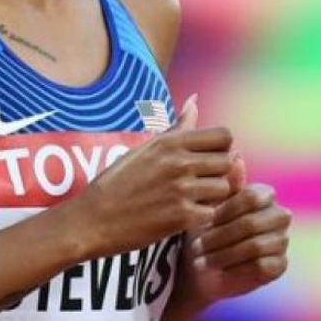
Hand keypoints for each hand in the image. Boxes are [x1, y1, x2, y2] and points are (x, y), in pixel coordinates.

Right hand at [66, 95, 233, 258]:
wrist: (93, 220)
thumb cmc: (117, 183)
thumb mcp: (146, 148)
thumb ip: (177, 127)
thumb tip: (195, 100)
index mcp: (170, 142)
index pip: (224, 136)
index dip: (222, 148)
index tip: (208, 160)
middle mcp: (179, 162)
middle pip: (228, 161)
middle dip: (218, 173)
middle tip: (200, 183)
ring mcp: (181, 190)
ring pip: (223, 188)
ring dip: (212, 197)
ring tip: (192, 199)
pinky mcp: (181, 217)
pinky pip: (212, 213)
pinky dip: (201, 217)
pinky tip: (184, 216)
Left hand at [180, 161, 291, 304]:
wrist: (205, 264)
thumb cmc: (206, 228)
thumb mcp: (210, 204)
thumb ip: (225, 184)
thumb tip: (236, 154)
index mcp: (265, 195)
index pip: (252, 197)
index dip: (226, 210)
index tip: (202, 221)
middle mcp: (279, 215)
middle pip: (252, 223)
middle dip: (220, 236)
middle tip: (197, 245)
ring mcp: (282, 240)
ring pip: (255, 246)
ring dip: (223, 254)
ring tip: (201, 259)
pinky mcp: (280, 264)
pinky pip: (261, 266)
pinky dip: (236, 268)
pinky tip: (219, 269)